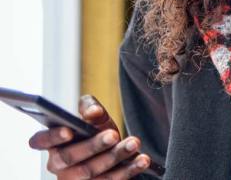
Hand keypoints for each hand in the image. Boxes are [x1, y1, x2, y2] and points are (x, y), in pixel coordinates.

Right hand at [27, 95, 150, 178]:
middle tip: (114, 135)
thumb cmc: (98, 130)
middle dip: (93, 146)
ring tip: (134, 143)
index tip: (69, 130)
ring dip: (115, 157)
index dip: (51, 137)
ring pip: (92, 171)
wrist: (116, 151)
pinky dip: (128, 170)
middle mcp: (58, 164)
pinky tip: (142, 159)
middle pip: (70, 157)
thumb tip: (92, 113)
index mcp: (53, 142)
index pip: (40, 140)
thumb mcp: (95, 116)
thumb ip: (91, 107)